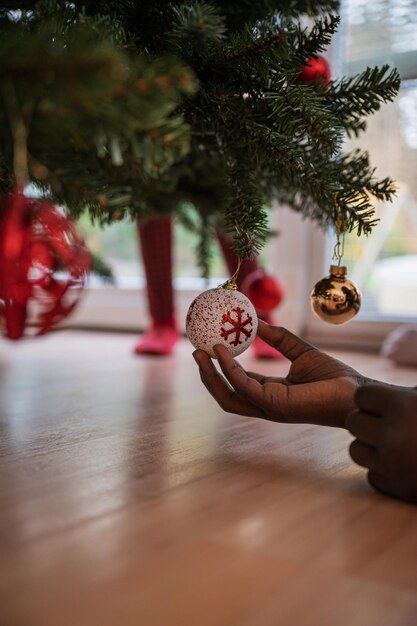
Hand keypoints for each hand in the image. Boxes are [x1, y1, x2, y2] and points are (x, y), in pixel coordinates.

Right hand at [193, 320, 365, 426]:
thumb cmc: (334, 377)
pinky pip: (244, 387)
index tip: (209, 347)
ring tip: (201, 353)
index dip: (221, 367)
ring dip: (211, 375)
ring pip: (228, 396)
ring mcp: (268, 408)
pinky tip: (223, 352)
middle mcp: (266, 404)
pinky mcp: (274, 405)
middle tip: (196, 352)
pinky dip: (229, 370)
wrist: (355, 392)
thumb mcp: (299, 351)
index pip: (238, 383)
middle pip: (226, 394)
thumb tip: (258, 321)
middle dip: (208, 376)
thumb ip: (278, 338)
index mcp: (271, 394)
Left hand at [346, 384, 416, 503]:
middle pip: (352, 422)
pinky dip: (384, 472)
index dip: (374, 399)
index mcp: (401, 406)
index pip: (361, 396)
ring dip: (370, 447)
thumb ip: (405, 392)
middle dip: (367, 422)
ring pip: (356, 450)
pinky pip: (372, 476)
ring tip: (395, 444)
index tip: (388, 403)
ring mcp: (392, 465)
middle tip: (390, 424)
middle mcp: (392, 435)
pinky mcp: (397, 489)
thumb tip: (390, 385)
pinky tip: (403, 465)